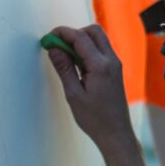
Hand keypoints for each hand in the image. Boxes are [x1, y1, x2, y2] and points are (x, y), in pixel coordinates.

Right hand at [45, 24, 149, 165]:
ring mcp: (115, 65)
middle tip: (57, 45)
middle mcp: (111, 61)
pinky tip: (76, 64)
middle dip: (73, 33)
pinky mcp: (114, 70)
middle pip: (93, 31)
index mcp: (101, 66)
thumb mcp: (74, 94)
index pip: (80, 38)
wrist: (116, 133)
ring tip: (65, 57)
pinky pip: (101, 50)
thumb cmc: (95, 119)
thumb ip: (64, 68)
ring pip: (98, 39)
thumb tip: (54, 49)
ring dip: (80, 41)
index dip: (62, 33)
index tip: (48, 38)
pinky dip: (87, 50)